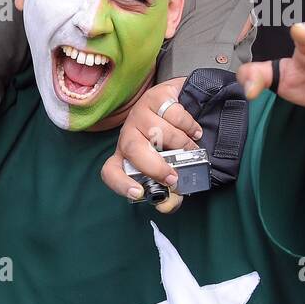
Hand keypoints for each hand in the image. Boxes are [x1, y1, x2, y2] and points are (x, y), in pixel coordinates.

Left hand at [100, 77, 202, 208]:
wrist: (188, 104)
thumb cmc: (175, 144)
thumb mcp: (172, 170)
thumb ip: (170, 194)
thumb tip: (166, 206)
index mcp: (127, 156)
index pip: (110, 171)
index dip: (120, 183)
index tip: (138, 193)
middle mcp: (129, 134)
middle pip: (132, 150)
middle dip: (154, 167)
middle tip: (174, 177)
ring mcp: (140, 114)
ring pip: (160, 132)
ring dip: (183, 144)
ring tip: (192, 147)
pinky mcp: (155, 96)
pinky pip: (174, 115)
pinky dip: (190, 126)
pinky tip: (193, 130)